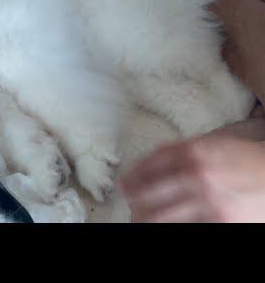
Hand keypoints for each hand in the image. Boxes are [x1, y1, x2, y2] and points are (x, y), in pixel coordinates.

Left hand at [120, 135, 264, 221]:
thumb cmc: (247, 161)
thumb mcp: (215, 145)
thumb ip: (183, 150)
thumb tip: (149, 164)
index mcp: (195, 151)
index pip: (151, 164)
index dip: (133, 176)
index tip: (124, 183)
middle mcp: (198, 175)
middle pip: (148, 192)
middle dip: (133, 199)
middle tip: (129, 202)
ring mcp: (209, 201)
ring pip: (159, 216)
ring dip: (144, 217)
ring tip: (139, 217)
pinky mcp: (221, 222)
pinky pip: (185, 226)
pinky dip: (171, 224)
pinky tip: (163, 222)